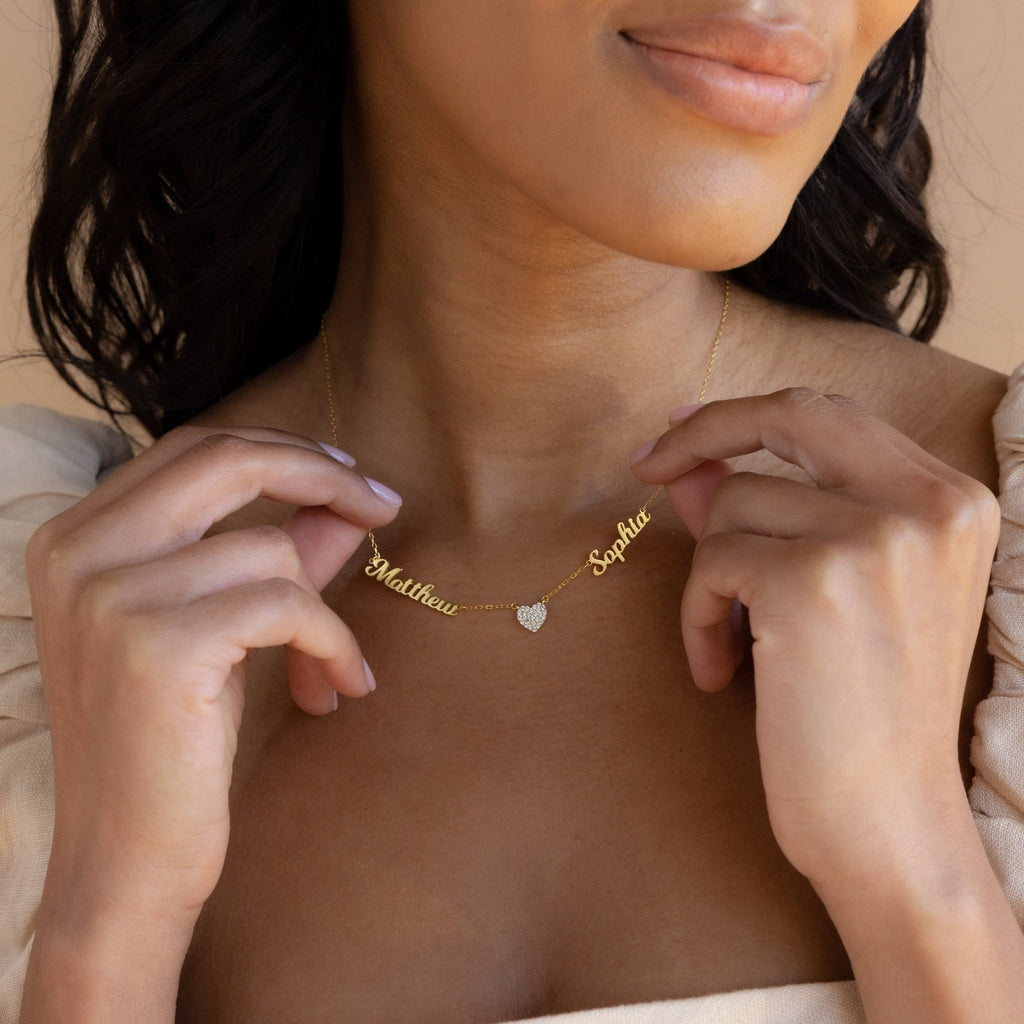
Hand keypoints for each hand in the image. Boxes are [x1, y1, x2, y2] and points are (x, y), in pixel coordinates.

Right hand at [25, 426, 399, 936]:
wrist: (122, 862)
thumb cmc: (171, 744)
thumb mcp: (221, 630)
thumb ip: (275, 554)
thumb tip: (343, 503)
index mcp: (77, 538)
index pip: (195, 450)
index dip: (282, 453)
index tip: (346, 478)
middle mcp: (79, 553)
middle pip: (226, 460)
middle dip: (321, 474)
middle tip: (383, 505)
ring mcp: (111, 595)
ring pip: (272, 549)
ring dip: (325, 612)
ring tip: (331, 667)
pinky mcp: (158, 645)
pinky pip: (289, 604)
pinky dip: (331, 642)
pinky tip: (336, 688)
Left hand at [632, 389, 999, 884]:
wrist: (887, 825)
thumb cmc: (859, 712)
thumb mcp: (832, 593)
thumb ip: (771, 513)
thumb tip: (692, 462)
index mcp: (952, 501)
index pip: (831, 414)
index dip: (747, 415)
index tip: (684, 430)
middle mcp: (929, 505)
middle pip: (788, 416)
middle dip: (703, 432)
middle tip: (647, 467)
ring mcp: (875, 540)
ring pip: (733, 503)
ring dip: (714, 576)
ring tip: (737, 645)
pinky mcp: (812, 583)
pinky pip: (710, 564)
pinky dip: (699, 616)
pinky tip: (724, 671)